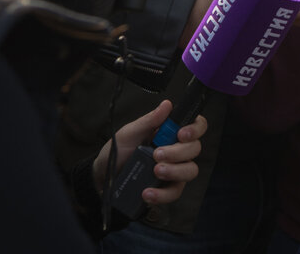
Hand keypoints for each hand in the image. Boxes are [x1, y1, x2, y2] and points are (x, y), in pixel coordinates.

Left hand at [92, 100, 207, 204]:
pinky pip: (175, 192)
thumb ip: (148, 121)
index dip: (195, 129)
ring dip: (175, 171)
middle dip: (178, 152)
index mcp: (171, 133)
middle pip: (195, 149)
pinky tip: (148, 192)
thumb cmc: (118, 152)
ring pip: (191, 171)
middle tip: (157, 154)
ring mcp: (175, 170)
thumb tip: (166, 105)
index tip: (181, 134)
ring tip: (155, 171)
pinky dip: (163, 194)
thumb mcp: (129, 133)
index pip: (196, 126)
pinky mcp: (168, 189)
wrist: (103, 178)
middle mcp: (178, 151)